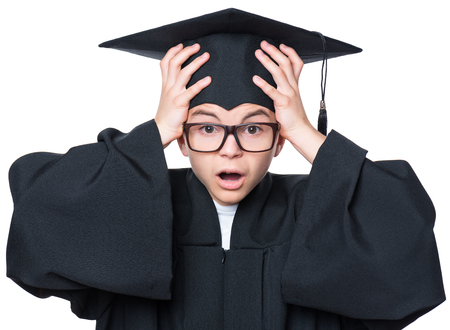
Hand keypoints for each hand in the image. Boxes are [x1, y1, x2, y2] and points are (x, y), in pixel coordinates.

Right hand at [155, 43, 210, 147]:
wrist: (161, 130)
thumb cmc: (168, 116)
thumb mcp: (169, 98)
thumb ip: (176, 89)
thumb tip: (185, 83)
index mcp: (165, 84)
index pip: (165, 63)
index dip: (172, 52)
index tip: (181, 44)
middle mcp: (168, 86)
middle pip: (174, 63)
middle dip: (186, 52)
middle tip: (197, 46)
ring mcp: (173, 94)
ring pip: (183, 73)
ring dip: (195, 63)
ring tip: (206, 56)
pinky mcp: (179, 103)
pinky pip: (191, 91)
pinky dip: (200, 84)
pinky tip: (209, 79)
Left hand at [253, 41, 325, 162]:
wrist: (300, 131)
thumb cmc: (292, 118)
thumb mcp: (290, 100)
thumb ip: (283, 92)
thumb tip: (274, 87)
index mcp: (294, 86)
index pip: (296, 64)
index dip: (290, 52)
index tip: (282, 45)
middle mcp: (293, 87)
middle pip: (285, 63)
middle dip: (275, 51)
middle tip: (264, 44)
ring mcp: (289, 94)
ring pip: (279, 72)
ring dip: (268, 61)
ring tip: (258, 53)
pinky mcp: (283, 103)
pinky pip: (272, 91)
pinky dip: (263, 84)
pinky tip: (255, 78)